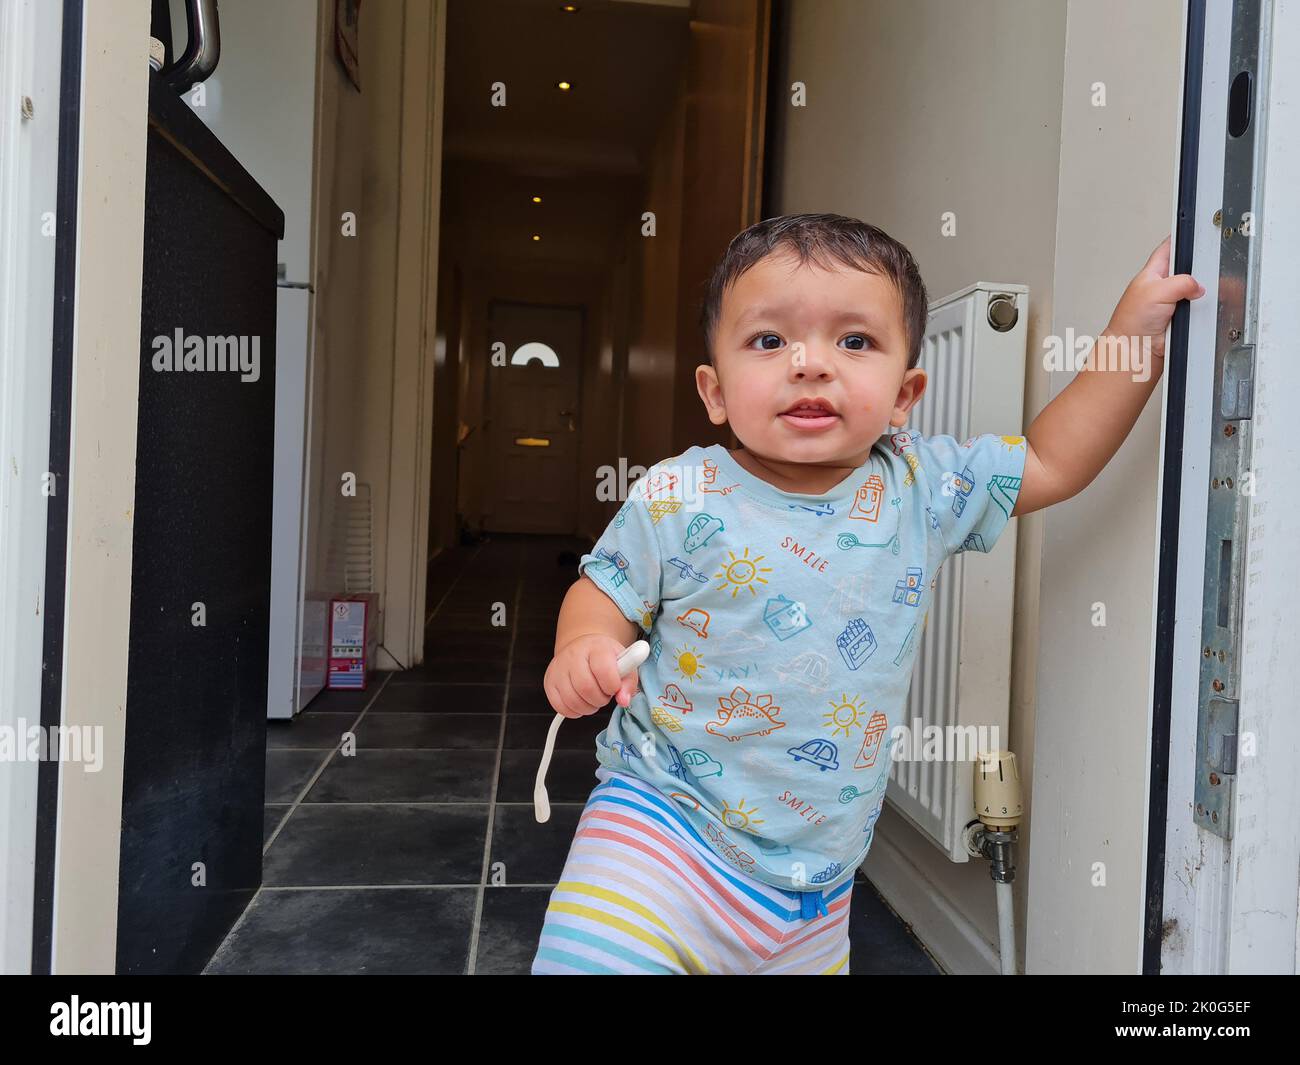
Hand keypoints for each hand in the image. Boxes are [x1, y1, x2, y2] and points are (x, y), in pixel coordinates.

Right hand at [544, 634, 639, 718]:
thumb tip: (623, 700)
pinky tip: (582, 701)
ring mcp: (558, 668)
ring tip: (594, 697)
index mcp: (596, 647)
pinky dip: (575, 711)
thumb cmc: (606, 659)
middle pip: (586, 688)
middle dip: (600, 699)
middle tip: (604, 694)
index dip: (612, 686)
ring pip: (572, 701)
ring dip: (588, 707)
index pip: (603, 670)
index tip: (614, 686)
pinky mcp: (549, 682)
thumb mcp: (625, 664)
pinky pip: (561, 707)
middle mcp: (573, 655)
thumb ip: (628, 683)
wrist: (584, 649)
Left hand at [1104, 235, 1206, 359]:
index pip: (1169, 247)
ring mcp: (1174, 302)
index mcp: (1152, 273)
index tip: (1195, 230)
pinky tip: (1204, 308)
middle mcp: (1164, 286)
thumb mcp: (1156, 291)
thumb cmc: (1132, 322)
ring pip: (1196, 289)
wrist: (1136, 350)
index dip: (1182, 238)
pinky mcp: (1181, 317)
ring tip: (1204, 292)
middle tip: (1208, 267)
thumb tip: (1197, 286)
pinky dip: (1203, 308)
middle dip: (1200, 267)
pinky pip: (1198, 308)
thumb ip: (1180, 282)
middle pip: (1188, 268)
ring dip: (1202, 291)